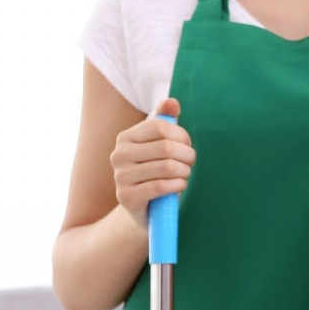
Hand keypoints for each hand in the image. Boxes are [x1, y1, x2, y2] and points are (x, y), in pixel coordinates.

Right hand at [111, 98, 194, 231]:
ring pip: (166, 167)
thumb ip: (165, 119)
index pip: (161, 127)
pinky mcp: (126, 197)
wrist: (145, 206)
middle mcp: (118, 155)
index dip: (182, 136)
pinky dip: (177, 185)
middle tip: (190, 162)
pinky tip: (179, 185)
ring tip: (184, 174)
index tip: (187, 145)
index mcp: (125, 137)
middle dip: (187, 155)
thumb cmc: (156, 169)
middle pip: (166, 148)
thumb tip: (172, 102)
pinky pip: (161, 186)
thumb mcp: (160, 143)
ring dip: (184, 171)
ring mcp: (120, 177)